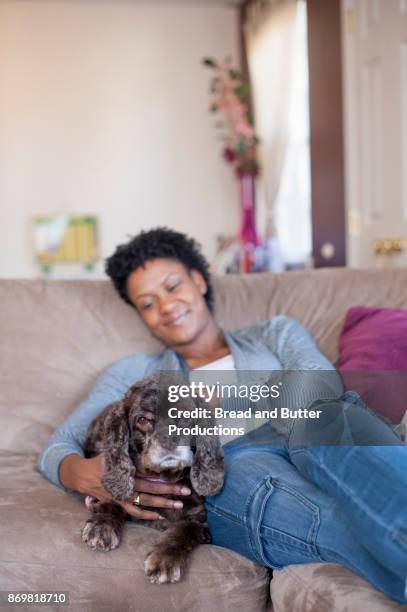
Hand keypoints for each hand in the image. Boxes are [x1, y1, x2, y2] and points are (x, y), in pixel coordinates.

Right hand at [60, 454, 190, 520]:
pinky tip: (159, 516)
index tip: (179, 474)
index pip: (148, 473)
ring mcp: (122, 496)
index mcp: (125, 469)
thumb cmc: (100, 461)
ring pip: (145, 502)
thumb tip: (145, 441)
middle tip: (186, 491)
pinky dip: (147, 515)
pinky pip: (134, 512)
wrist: (81, 475)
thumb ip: (128, 451)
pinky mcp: (119, 503)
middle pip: (151, 488)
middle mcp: (125, 484)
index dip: (163, 475)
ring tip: (179, 505)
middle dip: (170, 490)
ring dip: (163, 504)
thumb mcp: (113, 453)